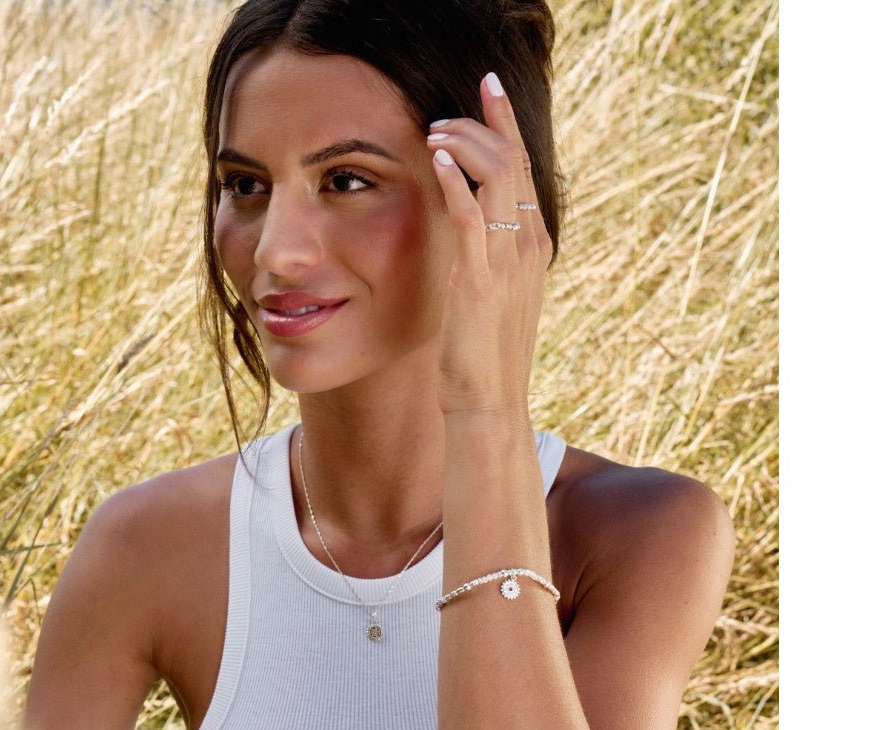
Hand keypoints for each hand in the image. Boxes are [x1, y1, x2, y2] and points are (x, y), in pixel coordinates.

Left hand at [427, 72, 552, 418]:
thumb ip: (488, 253)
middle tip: (449, 110)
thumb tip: (467, 221)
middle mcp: (528, 244)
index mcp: (534, 244)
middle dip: (485, 121)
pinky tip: (436, 159)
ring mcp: (508, 260)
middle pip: (515, 160)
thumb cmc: (487, 351)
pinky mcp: (479, 278)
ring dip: (464, 144)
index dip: (507, 124)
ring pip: (496, 176)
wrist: (490, 399)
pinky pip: (469, 214)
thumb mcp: (495, 292)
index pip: (525, 168)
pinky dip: (454, 180)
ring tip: (435, 131)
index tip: (489, 90)